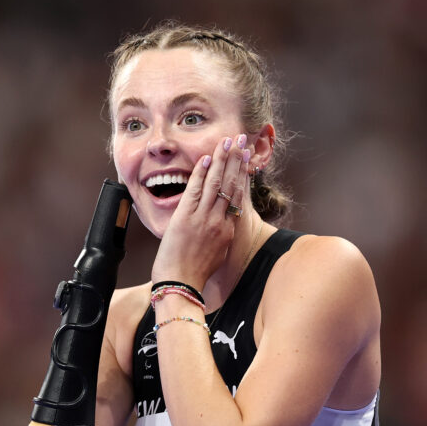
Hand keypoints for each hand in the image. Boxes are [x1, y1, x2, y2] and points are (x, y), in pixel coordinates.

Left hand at [151, 134, 250, 289]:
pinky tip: (206, 159)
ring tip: (227, 142)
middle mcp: (219, 221)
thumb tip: (220, 227)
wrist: (181, 284)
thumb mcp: (216, 255)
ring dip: (222, 160)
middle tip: (241, 140)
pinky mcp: (186, 218)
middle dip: (236, 160)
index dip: (242, 175)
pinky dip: (201, 174)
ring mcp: (203, 219)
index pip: (238, 196)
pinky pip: (196, 190)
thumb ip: (220, 237)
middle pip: (231, 185)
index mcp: (227, 230)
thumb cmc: (194, 274)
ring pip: (216, 184)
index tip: (246, 159)